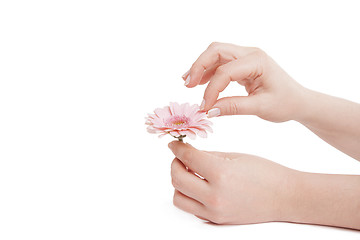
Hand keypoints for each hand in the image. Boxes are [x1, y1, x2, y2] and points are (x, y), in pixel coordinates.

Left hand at [168, 141, 296, 223]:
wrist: (284, 196)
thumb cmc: (265, 173)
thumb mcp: (235, 156)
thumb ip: (208, 156)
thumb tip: (188, 153)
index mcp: (221, 174)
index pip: (187, 158)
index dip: (177, 148)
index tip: (174, 144)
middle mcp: (214, 196)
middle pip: (177, 179)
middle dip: (175, 164)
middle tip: (180, 157)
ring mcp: (214, 212)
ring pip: (179, 198)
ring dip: (178, 183)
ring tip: (189, 173)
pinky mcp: (217, 220)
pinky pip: (192, 208)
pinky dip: (189, 196)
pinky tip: (199, 185)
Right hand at [183, 42, 307, 121]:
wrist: (298, 101)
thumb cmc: (285, 103)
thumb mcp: (261, 107)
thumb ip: (234, 107)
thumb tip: (208, 111)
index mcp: (257, 61)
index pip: (225, 71)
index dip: (211, 90)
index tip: (205, 107)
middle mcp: (250, 53)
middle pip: (216, 50)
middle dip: (199, 66)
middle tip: (187, 85)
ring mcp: (246, 56)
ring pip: (216, 53)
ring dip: (201, 66)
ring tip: (188, 83)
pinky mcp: (243, 63)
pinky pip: (221, 62)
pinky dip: (208, 71)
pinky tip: (200, 82)